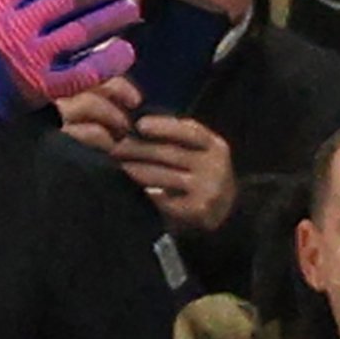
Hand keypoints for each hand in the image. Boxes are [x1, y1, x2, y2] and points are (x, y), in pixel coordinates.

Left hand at [112, 112, 237, 231]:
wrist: (223, 213)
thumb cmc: (201, 175)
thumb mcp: (200, 152)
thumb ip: (179, 137)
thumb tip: (140, 124)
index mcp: (216, 147)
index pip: (189, 131)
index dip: (163, 126)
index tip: (139, 125)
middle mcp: (215, 167)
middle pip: (170, 153)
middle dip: (139, 149)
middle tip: (115, 147)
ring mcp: (207, 190)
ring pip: (163, 176)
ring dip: (136, 170)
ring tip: (119, 166)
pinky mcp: (197, 210)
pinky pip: (165, 199)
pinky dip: (148, 193)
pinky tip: (134, 189)